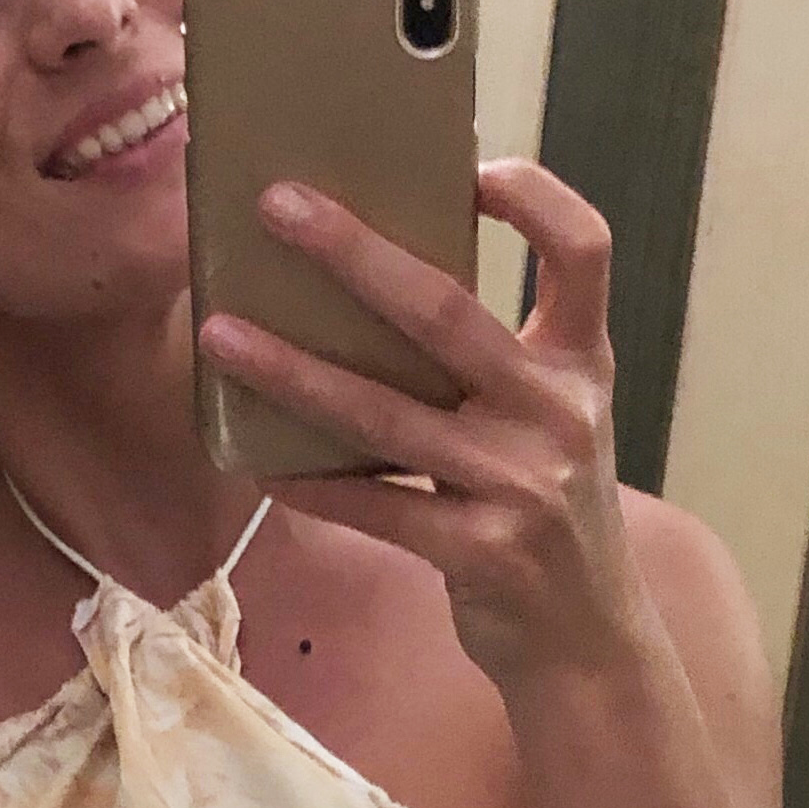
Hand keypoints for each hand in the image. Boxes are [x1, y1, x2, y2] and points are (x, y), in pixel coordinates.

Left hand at [194, 158, 654, 693]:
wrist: (586, 640)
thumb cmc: (546, 509)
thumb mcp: (551, 421)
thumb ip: (494, 358)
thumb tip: (370, 280)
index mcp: (581, 364)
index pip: (584, 249)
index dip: (535, 197)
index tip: (472, 167)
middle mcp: (558, 414)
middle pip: (447, 312)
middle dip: (353, 252)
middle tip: (276, 204)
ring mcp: (522, 486)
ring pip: (385, 414)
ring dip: (292, 371)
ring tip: (222, 333)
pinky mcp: (480, 552)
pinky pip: (374, 507)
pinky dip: (308, 482)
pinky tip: (255, 458)